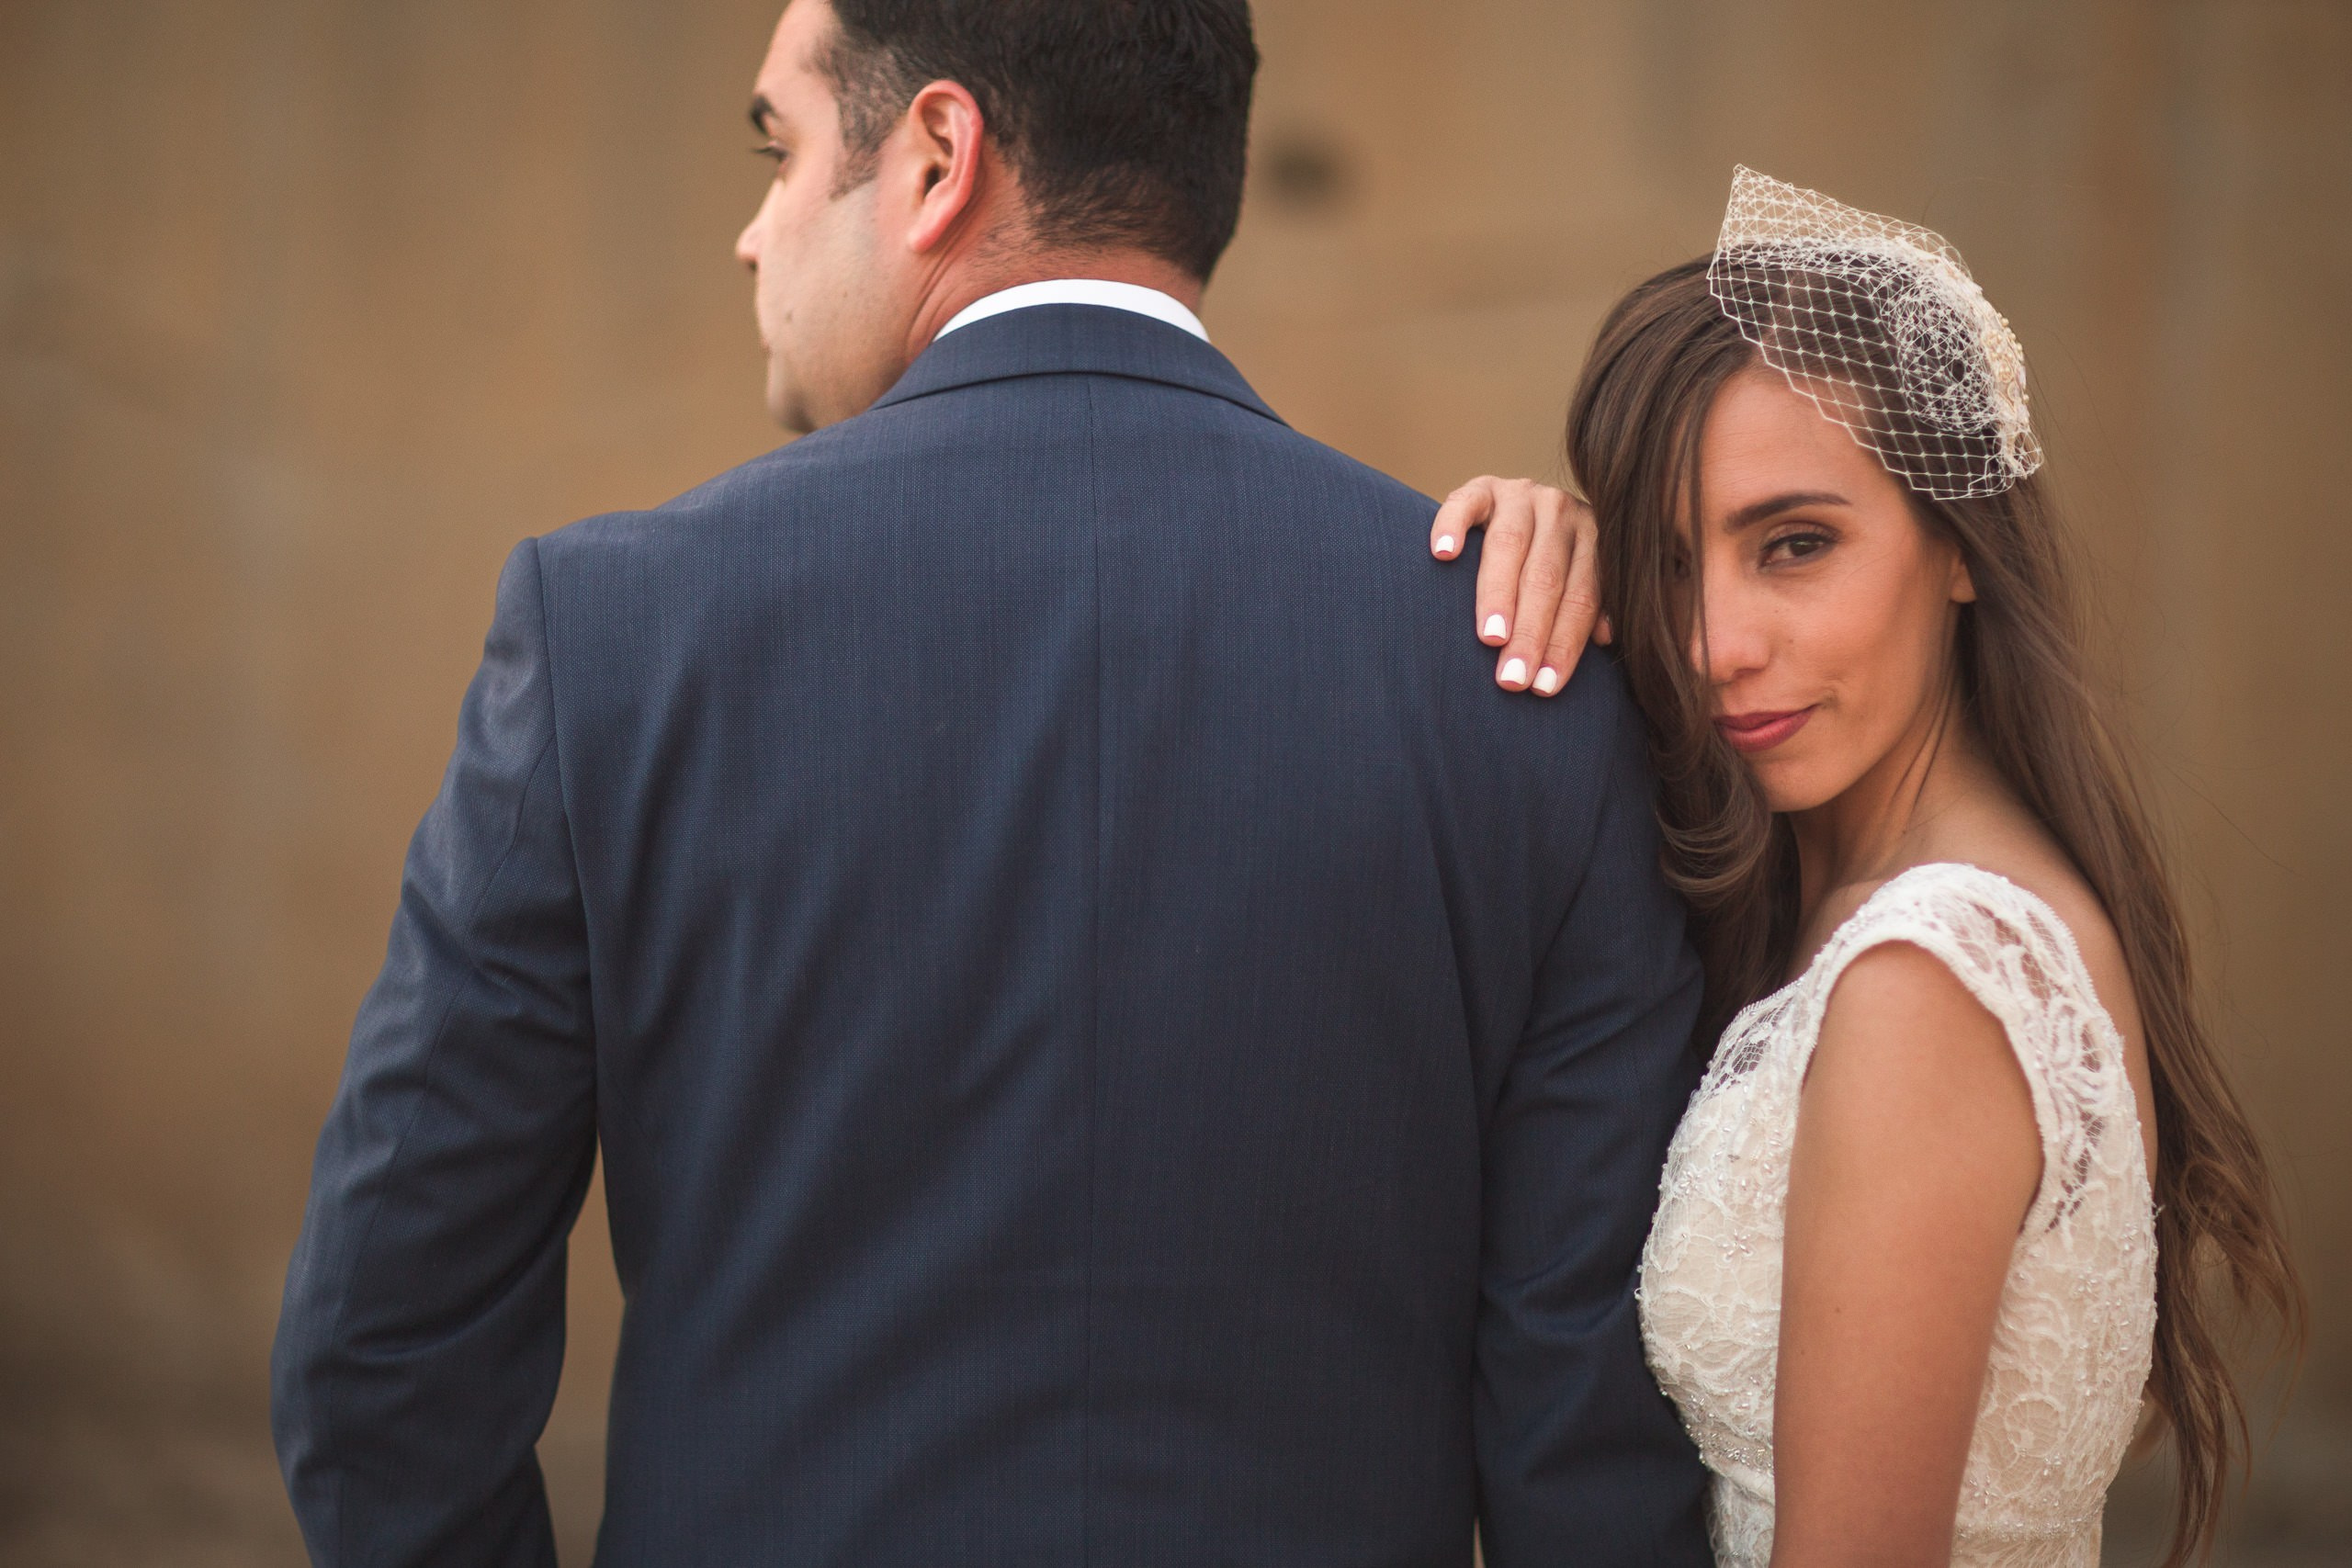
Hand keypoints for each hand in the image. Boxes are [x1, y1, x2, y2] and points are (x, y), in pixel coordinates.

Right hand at [1430, 476, 1610, 695]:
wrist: (1514, 512)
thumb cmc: (1545, 566)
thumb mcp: (1577, 582)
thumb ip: (1594, 607)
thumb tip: (1607, 638)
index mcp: (1592, 539)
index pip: (1581, 598)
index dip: (1564, 644)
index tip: (1544, 687)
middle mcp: (1561, 511)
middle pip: (1547, 577)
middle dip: (1530, 632)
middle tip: (1512, 678)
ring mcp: (1521, 494)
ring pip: (1510, 546)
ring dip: (1498, 595)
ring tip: (1490, 637)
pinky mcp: (1481, 486)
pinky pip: (1465, 503)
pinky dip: (1453, 527)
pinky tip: (1444, 555)